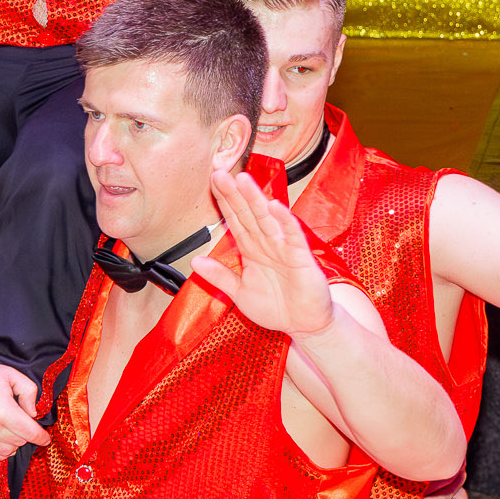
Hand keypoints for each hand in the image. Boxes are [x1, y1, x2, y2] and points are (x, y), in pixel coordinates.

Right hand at [0, 341, 49, 457]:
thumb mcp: (10, 374)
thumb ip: (29, 391)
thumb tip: (33, 414)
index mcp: (2, 410)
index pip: (30, 433)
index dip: (41, 437)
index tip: (45, 438)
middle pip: (19, 442)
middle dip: (24, 434)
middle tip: (20, 423)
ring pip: (6, 452)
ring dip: (11, 443)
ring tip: (8, 429)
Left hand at [193, 169, 335, 340]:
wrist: (304, 325)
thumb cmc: (276, 307)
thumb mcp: (240, 293)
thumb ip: (220, 276)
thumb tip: (195, 261)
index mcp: (251, 250)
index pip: (235, 220)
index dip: (224, 202)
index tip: (212, 182)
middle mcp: (266, 244)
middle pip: (248, 214)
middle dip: (234, 194)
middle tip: (220, 173)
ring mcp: (283, 248)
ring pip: (267, 220)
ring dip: (255, 200)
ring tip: (243, 180)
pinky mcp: (300, 257)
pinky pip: (291, 236)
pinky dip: (284, 221)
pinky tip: (275, 207)